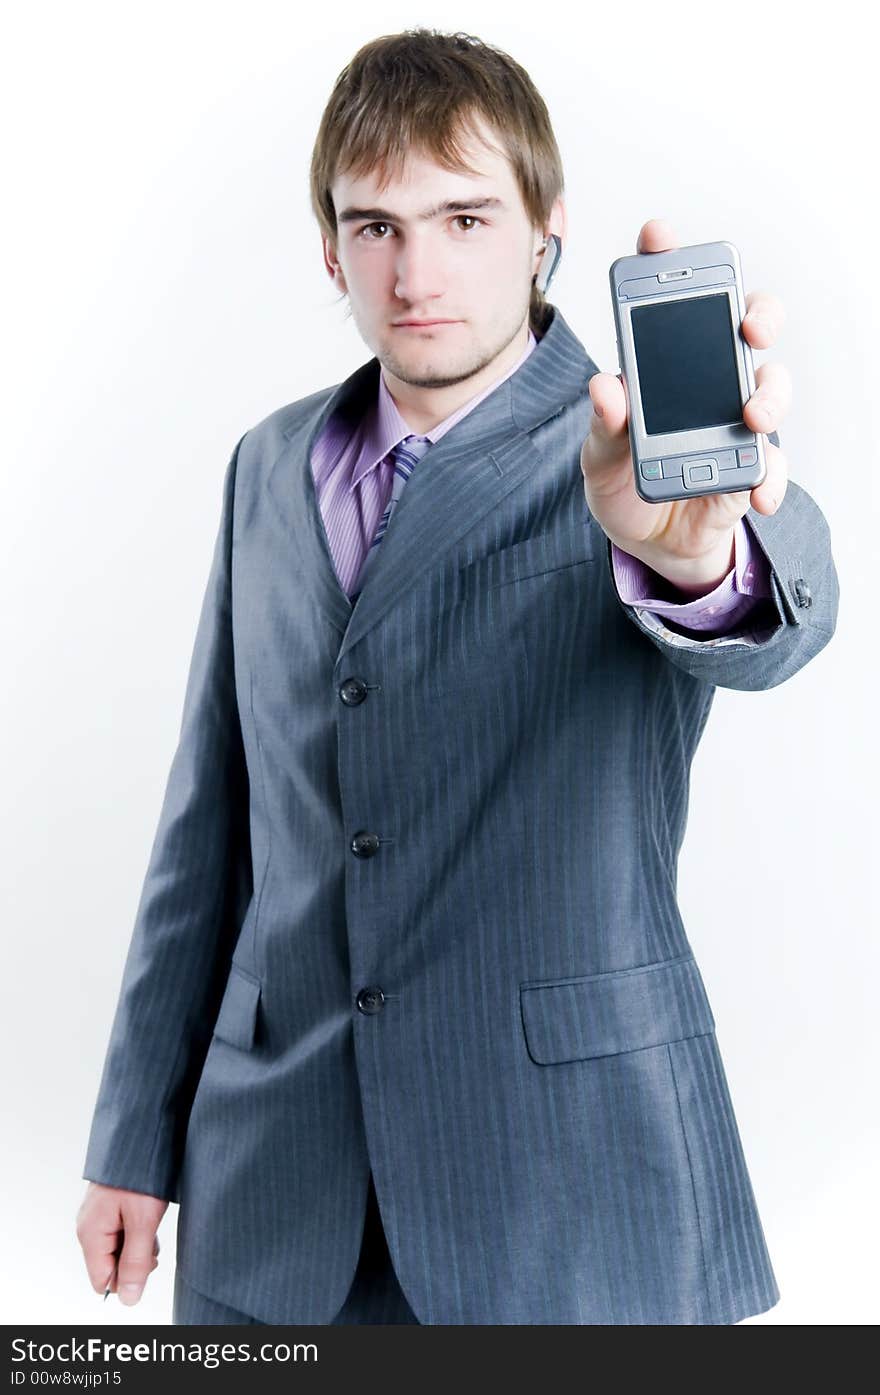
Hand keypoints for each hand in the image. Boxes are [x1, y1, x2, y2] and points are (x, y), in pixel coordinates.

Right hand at [76, 1182, 166, 1304]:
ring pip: (117, 1248)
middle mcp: (88, 1227)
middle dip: (134, 1259)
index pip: (102, 1281)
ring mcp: (97, 1216)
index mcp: (91, 1234)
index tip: (146, 1259)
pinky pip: (120, 1230)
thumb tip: (128, 1298)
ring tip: (151, 1220)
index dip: (127, 1278)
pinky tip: (148, 1213)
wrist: (140, 1137)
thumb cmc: (140, 1176)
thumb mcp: (143, 1223)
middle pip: (110, 1265)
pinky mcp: (108, 1206)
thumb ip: (136, 1263)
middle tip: (152, 1237)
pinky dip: (137, 1229)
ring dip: (138, 1243)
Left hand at [581, 218, 790, 592]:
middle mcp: (708, 382)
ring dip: (769, 398)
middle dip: (755, 315)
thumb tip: (605, 388)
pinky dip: (768, 476)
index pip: (669, 303)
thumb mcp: (600, 457)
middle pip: (745, 327)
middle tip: (747, 327)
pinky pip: (771, 464)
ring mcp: (735, 421)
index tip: (658, 237)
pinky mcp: (749, 466)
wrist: (648, 543)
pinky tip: (756, 490)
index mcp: (663, 368)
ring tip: (752, 419)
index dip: (667, 263)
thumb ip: (605, 425)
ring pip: (770, 388)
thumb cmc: (623, 484)